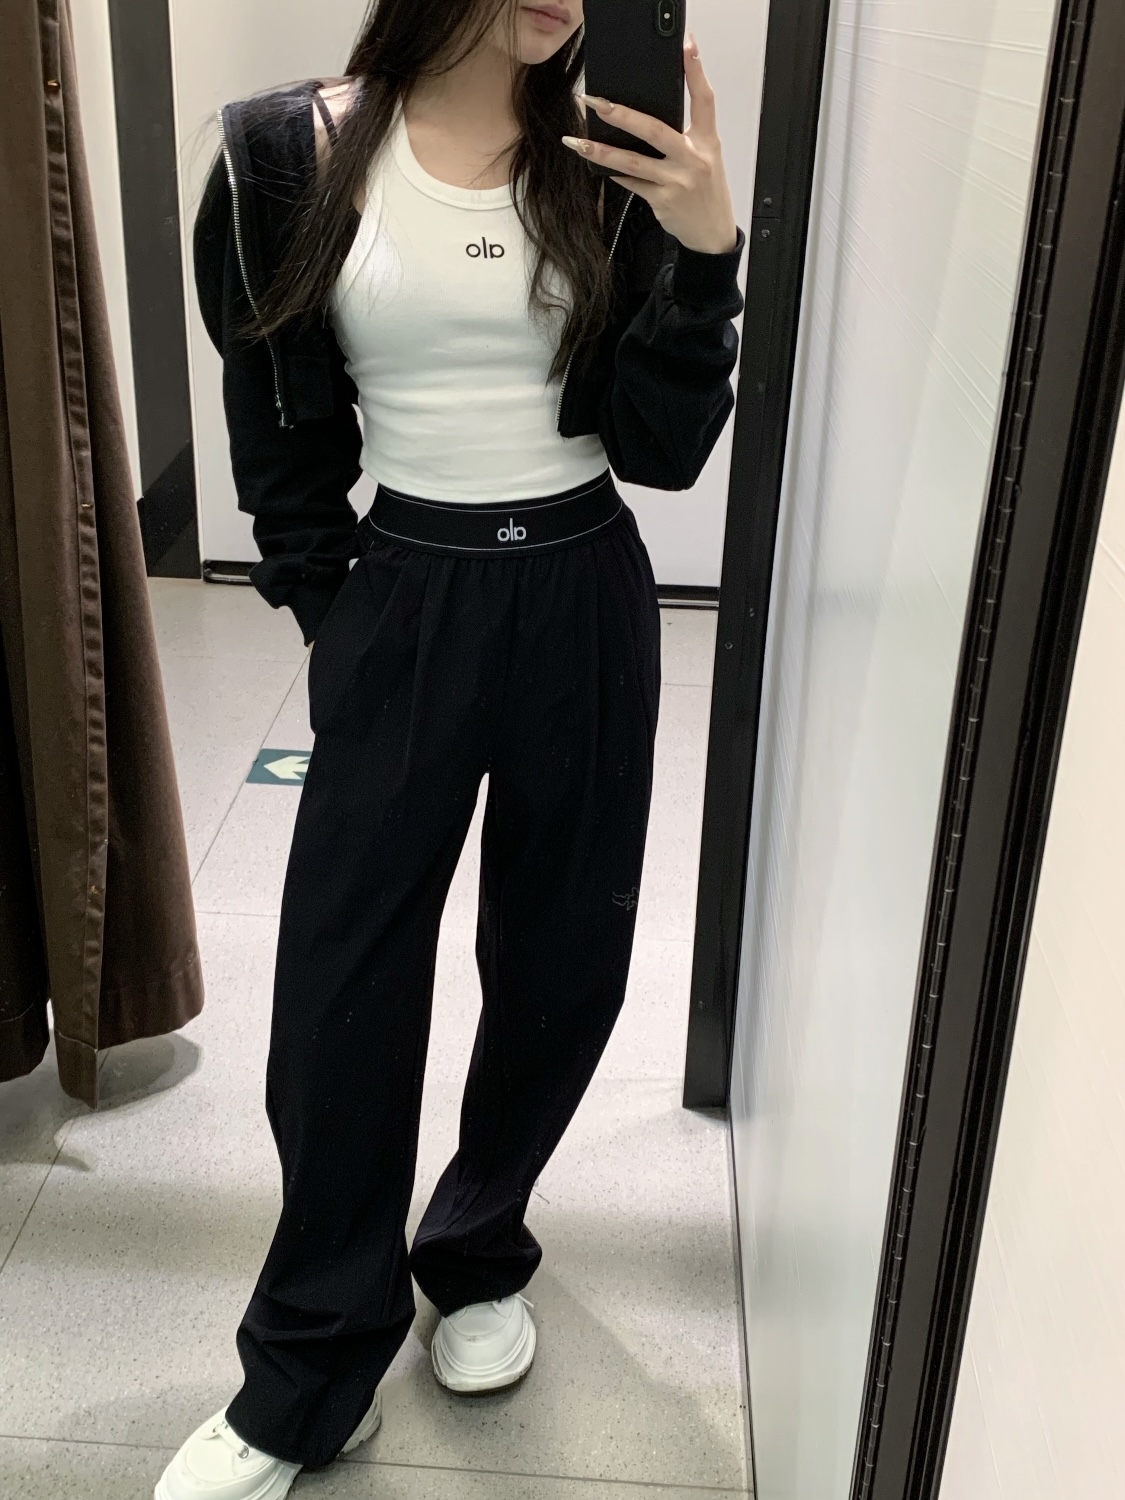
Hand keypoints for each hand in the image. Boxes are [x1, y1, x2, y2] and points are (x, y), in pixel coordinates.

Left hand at [563, 35, 737, 255]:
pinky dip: (615, 173)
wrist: (712, 233)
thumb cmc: (705, 192)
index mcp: (708, 141)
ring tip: (578, 142)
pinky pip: (632, 182)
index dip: (696, 71)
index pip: (704, 99)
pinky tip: (599, 166)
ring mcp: (676, 181)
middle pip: (655, 130)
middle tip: (596, 102)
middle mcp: (693, 158)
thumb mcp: (706, 158)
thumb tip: (644, 118)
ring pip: (633, 161)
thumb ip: (684, 137)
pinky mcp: (662, 201)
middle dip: (622, 115)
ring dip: (602, 151)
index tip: (687, 46)